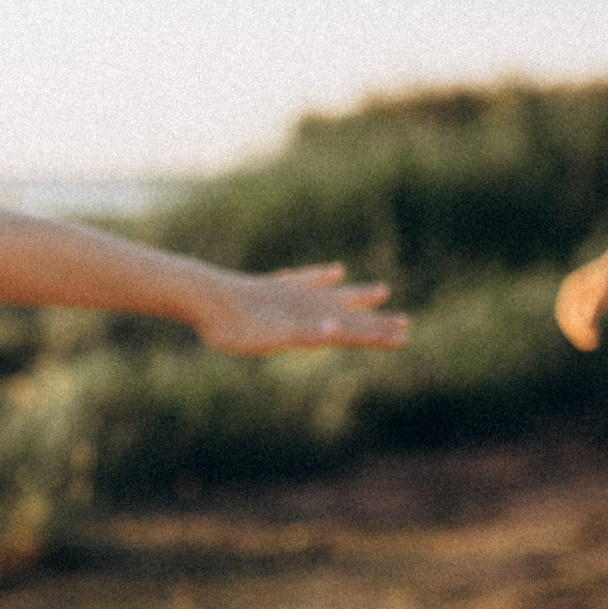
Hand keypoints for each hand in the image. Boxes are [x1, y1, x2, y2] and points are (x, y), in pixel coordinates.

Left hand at [196, 263, 408, 357]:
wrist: (202, 295)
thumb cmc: (234, 324)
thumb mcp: (269, 338)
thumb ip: (304, 335)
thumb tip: (336, 329)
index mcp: (308, 319)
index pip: (351, 330)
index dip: (376, 336)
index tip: (405, 338)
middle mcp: (305, 304)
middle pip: (348, 314)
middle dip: (375, 322)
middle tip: (406, 324)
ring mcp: (290, 294)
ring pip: (332, 296)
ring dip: (356, 296)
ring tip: (381, 290)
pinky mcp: (272, 288)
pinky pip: (305, 281)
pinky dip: (321, 277)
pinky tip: (335, 270)